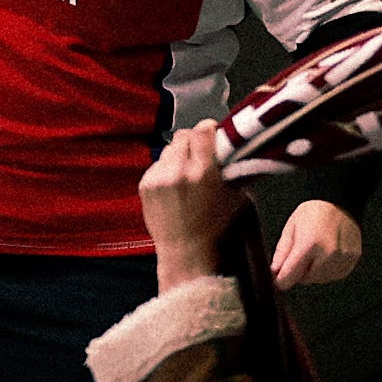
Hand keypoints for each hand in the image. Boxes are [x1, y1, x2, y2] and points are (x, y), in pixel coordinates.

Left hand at [139, 121, 244, 282]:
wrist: (186, 251)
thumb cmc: (214, 228)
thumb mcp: (236, 195)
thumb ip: (234, 168)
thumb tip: (236, 148)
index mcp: (203, 172)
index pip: (202, 130)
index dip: (209, 130)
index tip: (213, 134)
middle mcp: (178, 172)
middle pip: (183, 135)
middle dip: (193, 142)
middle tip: (200, 154)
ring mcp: (158, 179)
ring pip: (168, 149)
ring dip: (178, 155)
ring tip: (186, 173)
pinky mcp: (145, 186)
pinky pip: (157, 164)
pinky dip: (166, 170)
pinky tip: (174, 186)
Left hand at [273, 198, 365, 290]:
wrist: (340, 200)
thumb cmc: (315, 210)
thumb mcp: (291, 228)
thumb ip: (282, 253)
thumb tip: (275, 271)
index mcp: (309, 245)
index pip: (288, 278)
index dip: (281, 278)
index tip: (280, 275)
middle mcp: (328, 254)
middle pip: (305, 280)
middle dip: (301, 270)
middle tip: (305, 251)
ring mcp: (342, 258)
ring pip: (320, 279)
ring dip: (316, 270)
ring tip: (318, 250)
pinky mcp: (352, 259)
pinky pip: (335, 274)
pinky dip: (329, 268)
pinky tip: (329, 253)